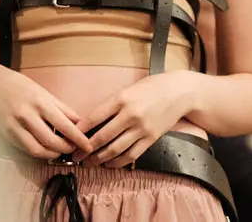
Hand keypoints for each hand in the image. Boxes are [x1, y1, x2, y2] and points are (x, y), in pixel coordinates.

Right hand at [0, 64, 93, 158]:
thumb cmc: (19, 85)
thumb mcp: (43, 92)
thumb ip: (62, 108)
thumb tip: (80, 122)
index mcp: (40, 102)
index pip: (64, 125)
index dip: (78, 138)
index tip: (88, 145)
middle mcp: (27, 115)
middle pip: (52, 141)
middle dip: (66, 148)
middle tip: (74, 148)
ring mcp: (15, 127)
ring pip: (38, 150)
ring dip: (53, 154)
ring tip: (60, 150)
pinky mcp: (7, 135)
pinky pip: (26, 149)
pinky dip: (39, 152)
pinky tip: (45, 148)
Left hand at [74, 71, 196, 167]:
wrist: (181, 92)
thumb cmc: (153, 87)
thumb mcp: (129, 89)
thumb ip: (112, 104)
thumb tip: (91, 121)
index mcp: (122, 99)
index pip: (94, 117)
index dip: (80, 131)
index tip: (70, 138)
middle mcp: (130, 115)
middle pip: (102, 137)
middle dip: (86, 149)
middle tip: (75, 156)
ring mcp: (141, 129)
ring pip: (115, 149)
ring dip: (99, 159)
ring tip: (89, 163)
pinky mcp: (151, 139)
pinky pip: (131, 155)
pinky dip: (118, 162)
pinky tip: (109, 164)